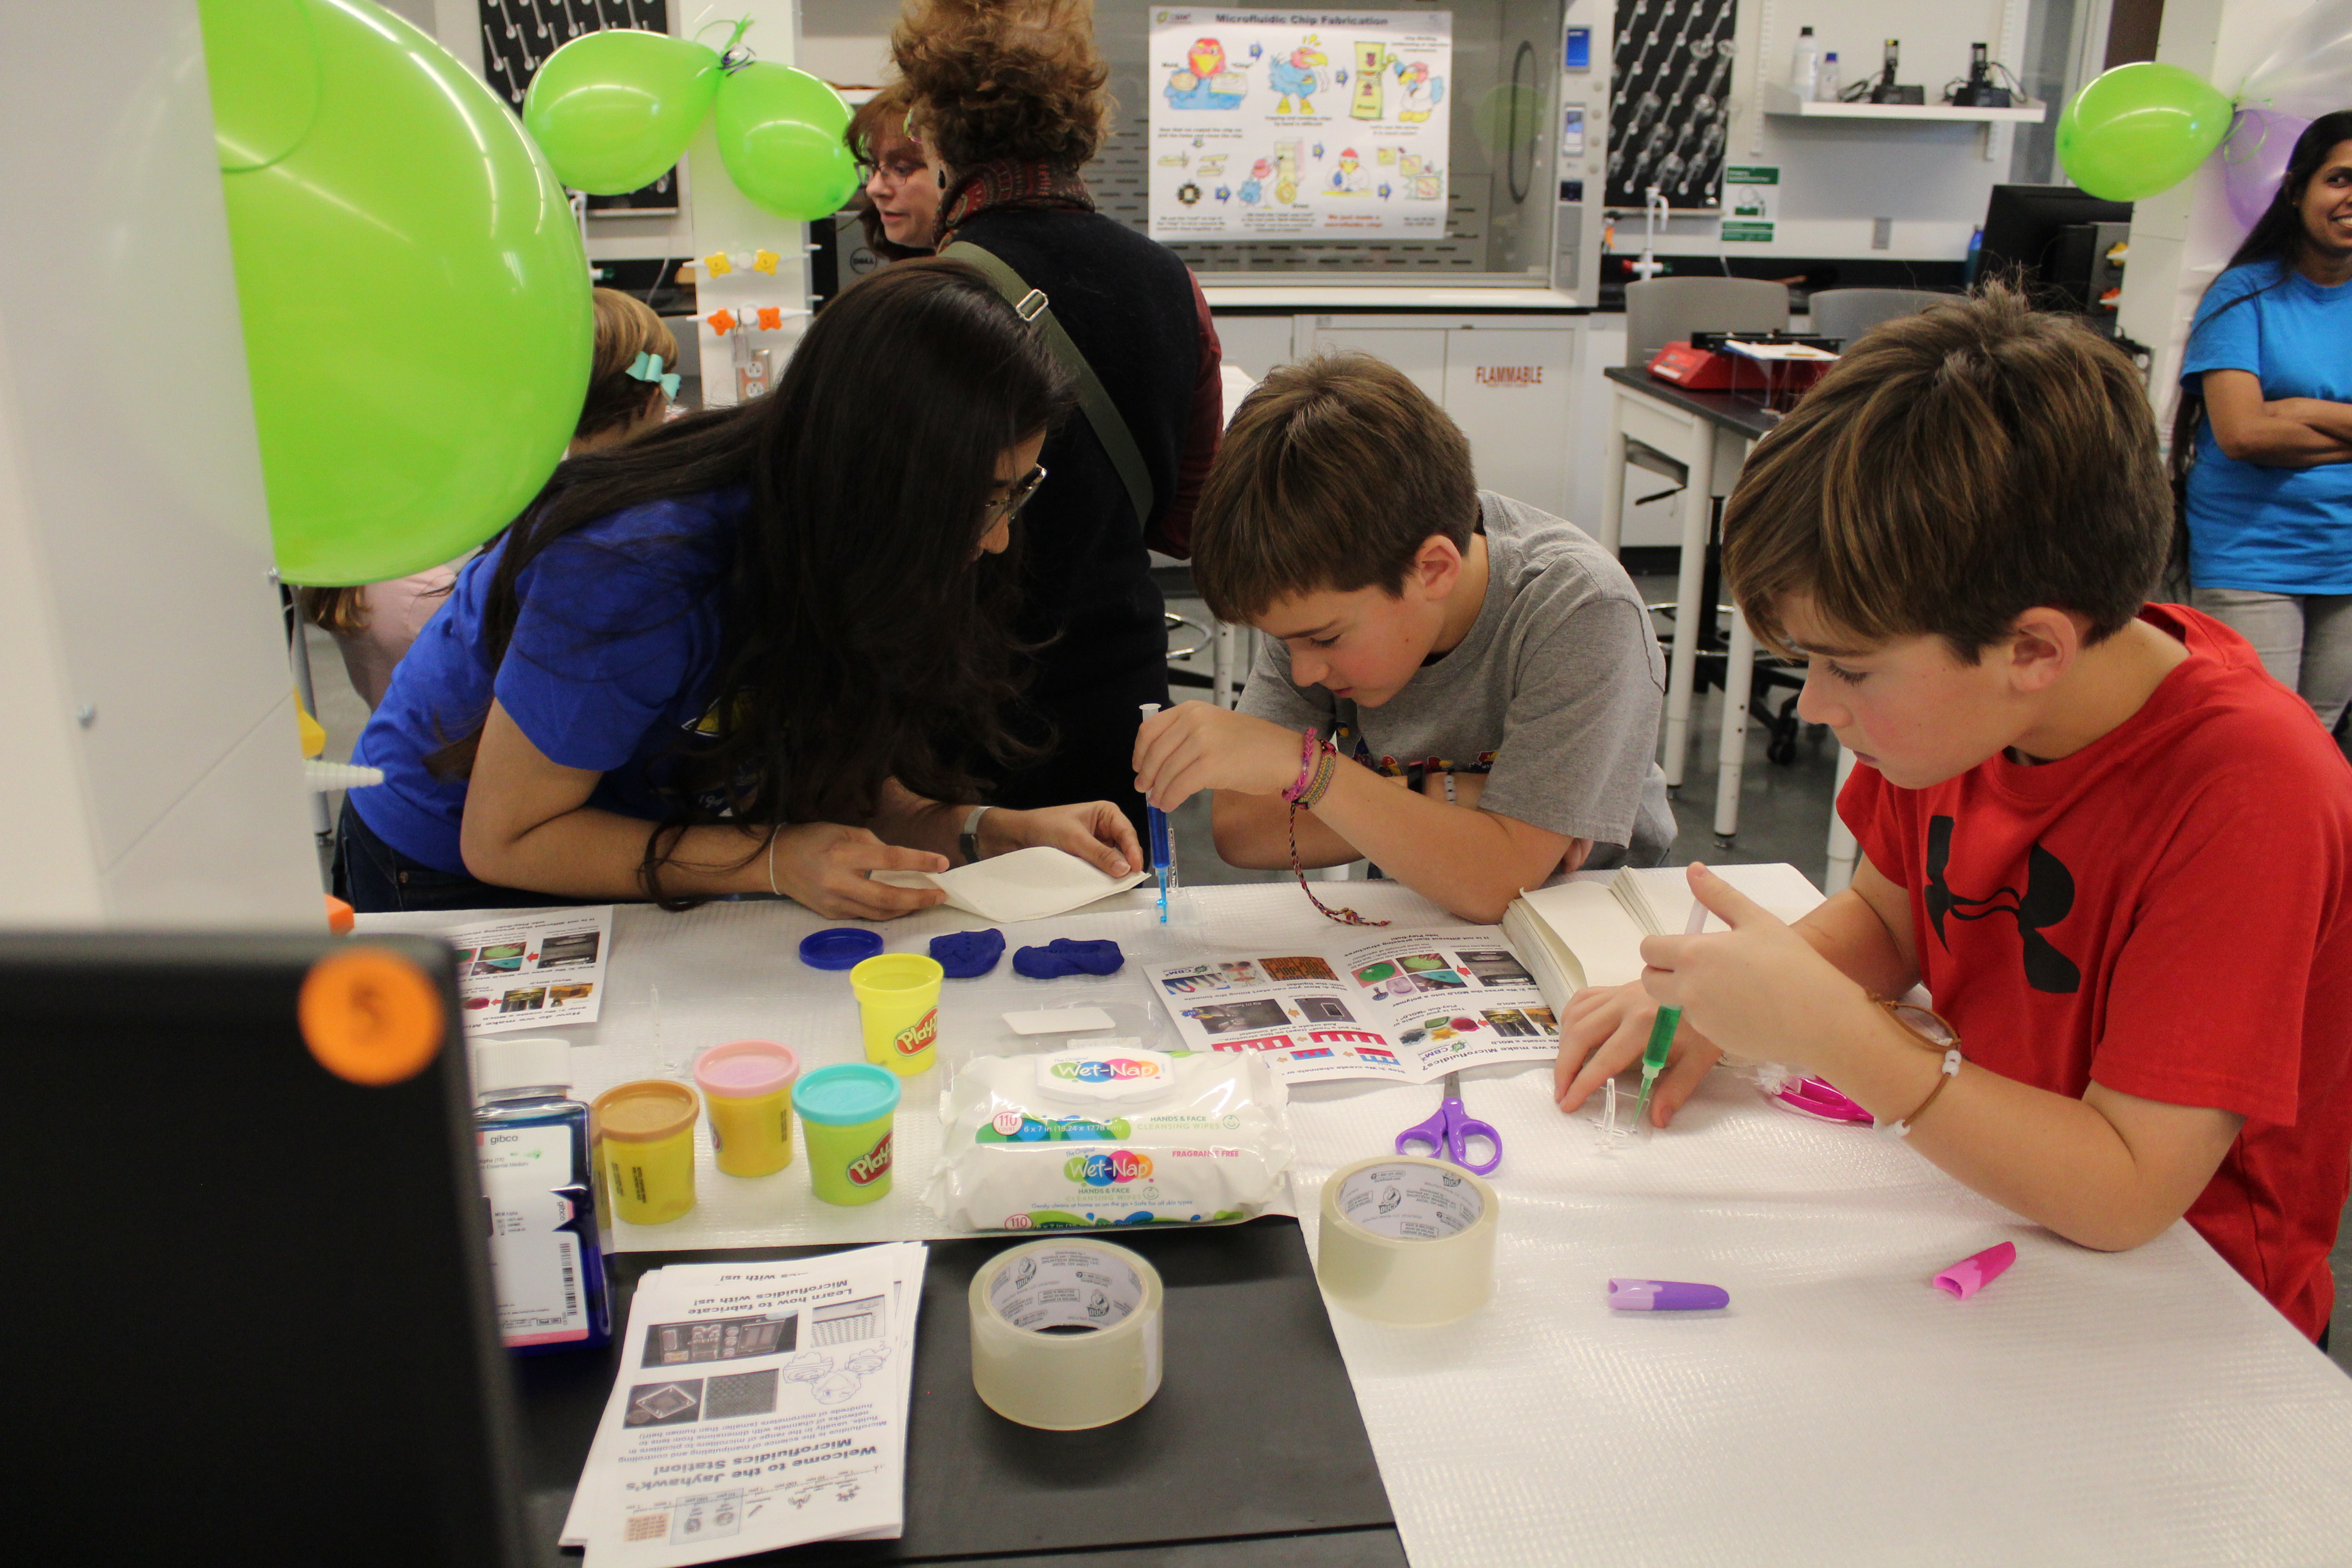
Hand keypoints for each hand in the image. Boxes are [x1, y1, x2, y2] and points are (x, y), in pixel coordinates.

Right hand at [767, 822, 946, 919]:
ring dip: (907, 908)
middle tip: (941, 895)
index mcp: (842, 855)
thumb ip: (873, 845)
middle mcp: (839, 883)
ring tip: (927, 900)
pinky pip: (866, 916)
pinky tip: (901, 905)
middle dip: (919, 898)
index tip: (942, 863)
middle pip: (888, 897)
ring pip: (879, 913)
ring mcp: (835, 903)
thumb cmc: (812, 839)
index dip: (919, 861)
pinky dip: (887, 911)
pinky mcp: (831, 915)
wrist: (776, 862)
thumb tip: (901, 861)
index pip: (890, 860)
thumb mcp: (843, 831)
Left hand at [981, 802, 1139, 877]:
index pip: (1127, 832)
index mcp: (1106, 813)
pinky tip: (1105, 883)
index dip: (1133, 851)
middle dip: (1126, 862)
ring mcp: (1097, 842)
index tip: (1135, 870)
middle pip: (1124, 846)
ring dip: (1115, 869)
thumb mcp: (1074, 839)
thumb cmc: (1046, 827)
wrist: (1018, 835)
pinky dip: (1103, 873)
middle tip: (1129, 881)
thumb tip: (1125, 869)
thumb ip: (1099, 854)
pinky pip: (1101, 865)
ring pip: (1114, 858)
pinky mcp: (1088, 855)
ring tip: (1119, 884)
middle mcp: (1106, 827)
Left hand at [1133, 702, 1308, 809]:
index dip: (1139, 752)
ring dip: (1158, 791)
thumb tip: (1157, 762)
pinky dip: (1170, 799)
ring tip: (1158, 801)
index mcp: (1191, 709)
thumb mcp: (1214, 727)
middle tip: (1145, 790)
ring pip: (1165, 772)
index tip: (1138, 767)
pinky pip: (1178, 787)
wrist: (1285, 756)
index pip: (1150, 729)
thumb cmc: (1253, 745)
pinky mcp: (1210, 766)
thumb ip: (1186, 736)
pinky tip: (1170, 804)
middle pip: (1154, 753)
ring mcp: (1202, 742)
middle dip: (1146, 775)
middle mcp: (1193, 721)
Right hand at [1553, 980, 1721, 1126]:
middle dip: (1564, 1067)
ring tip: (1565, 1070)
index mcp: (1645, 1024)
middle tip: (1560, 1092)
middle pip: (1580, 1035)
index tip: (1569, 1103)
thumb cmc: (1707, 1026)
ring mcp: (1619, 992)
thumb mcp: (1699, 1059)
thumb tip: (1657, 1119)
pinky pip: (1583, 999)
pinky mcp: (1618, 987)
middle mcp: (1625, 1004)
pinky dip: (1571, 1018)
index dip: (1583, 1084)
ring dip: (1564, 1045)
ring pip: (1576, 1016)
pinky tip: (1572, 1035)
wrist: (1714, 988)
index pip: (1604, 1059)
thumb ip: (1675, 1089)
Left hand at [1635, 864, 1870, 1074]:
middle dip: (1662, 972)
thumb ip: (1719, 895)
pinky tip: (1744, 1008)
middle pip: (1649, 981)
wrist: (1821, 1018)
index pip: (1649, 949)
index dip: (1660, 946)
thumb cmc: (1792, 963)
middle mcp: (1687, 989)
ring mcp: (1699, 1020)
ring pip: (1675, 1004)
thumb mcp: (1757, 920)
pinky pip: (1699, 1024)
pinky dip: (1711, 1015)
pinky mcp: (1714, 1042)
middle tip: (1696, 966)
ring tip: (1731, 986)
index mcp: (1693, 955)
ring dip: (1688, 994)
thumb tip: (1693, 869)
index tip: (1683, 945)